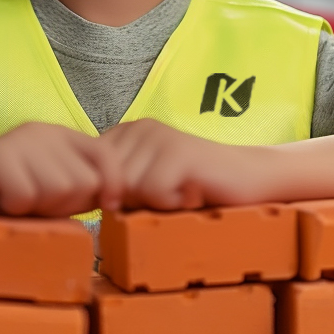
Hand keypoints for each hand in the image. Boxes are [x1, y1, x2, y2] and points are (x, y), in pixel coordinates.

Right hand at [0, 122, 122, 216]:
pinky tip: (0, 200)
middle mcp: (43, 132)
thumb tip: (121, 199)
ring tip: (18, 201)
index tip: (106, 207)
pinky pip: (26, 195)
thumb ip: (83, 190)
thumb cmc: (3, 198)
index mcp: (62, 137)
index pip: (107, 156)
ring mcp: (19, 141)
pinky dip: (14, 207)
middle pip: (85, 181)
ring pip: (58, 189)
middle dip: (66, 205)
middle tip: (37, 204)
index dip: (113, 186)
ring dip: (38, 207)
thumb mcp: (51, 193)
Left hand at [100, 118, 266, 210]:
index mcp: (125, 133)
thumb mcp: (145, 185)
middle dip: (135, 203)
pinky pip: (153, 193)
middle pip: (109, 186)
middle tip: (169, 195)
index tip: (149, 194)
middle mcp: (138, 128)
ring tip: (180, 193)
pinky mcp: (179, 151)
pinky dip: (172, 204)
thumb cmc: (194, 189)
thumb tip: (83, 200)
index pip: (91, 176)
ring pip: (129, 191)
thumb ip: (115, 187)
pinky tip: (191, 193)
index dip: (115, 198)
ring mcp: (159, 137)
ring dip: (156, 205)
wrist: (250, 179)